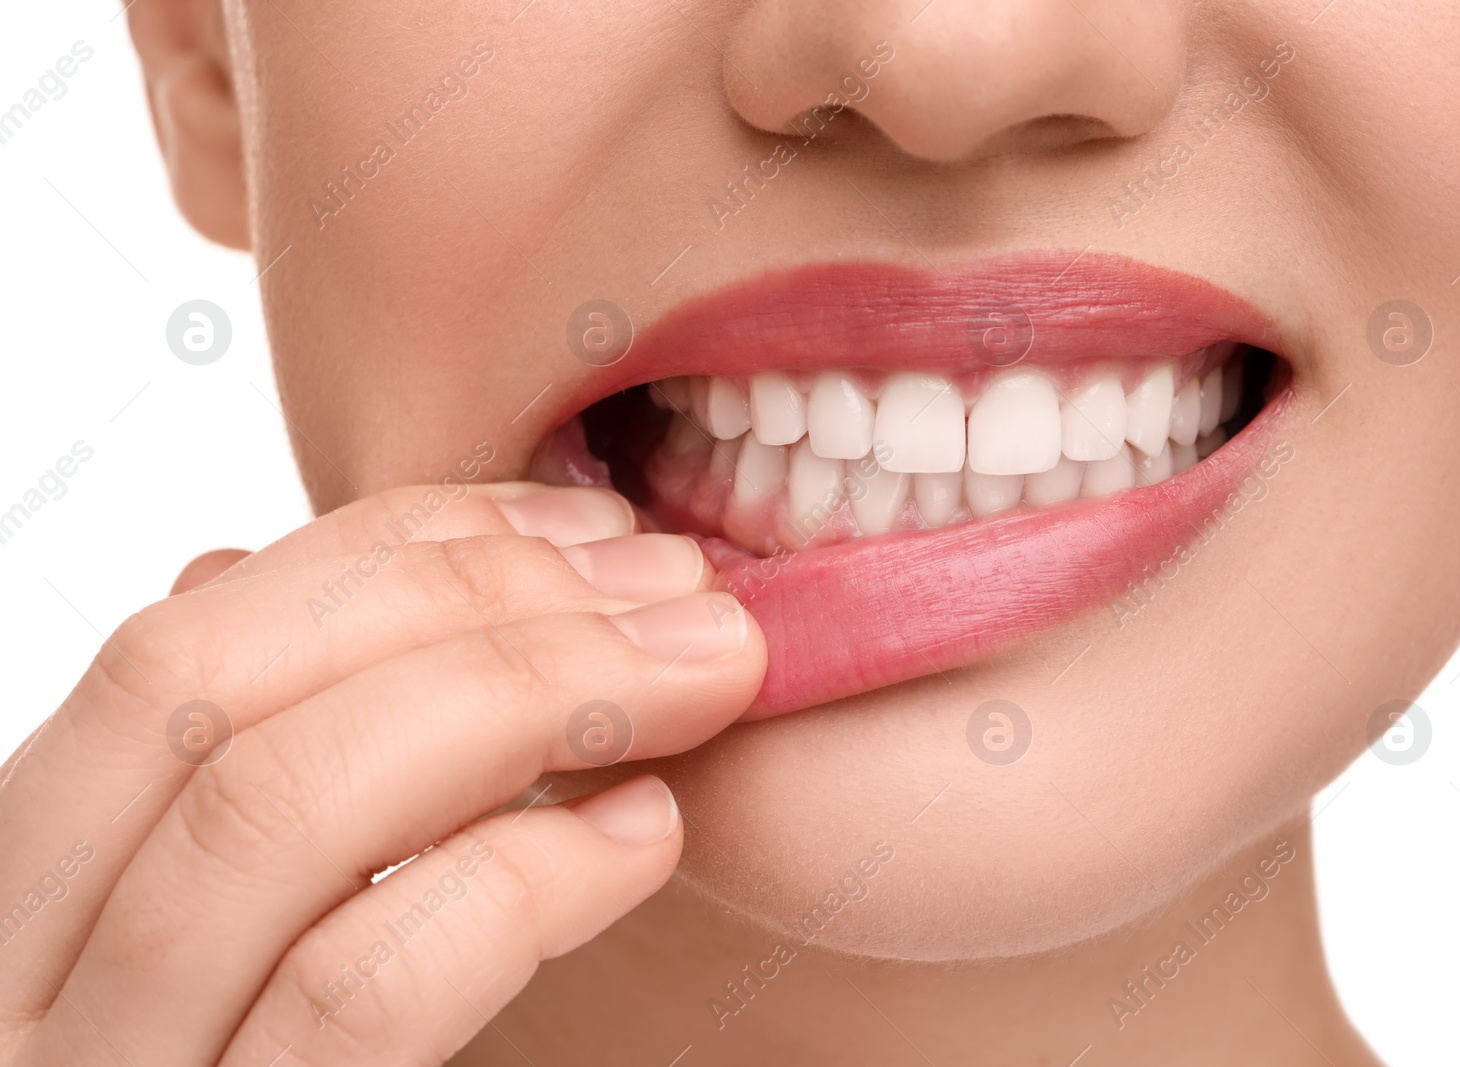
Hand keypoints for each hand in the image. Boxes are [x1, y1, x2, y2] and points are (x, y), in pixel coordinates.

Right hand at [0, 481, 764, 1065]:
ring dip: (523, 698)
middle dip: (473, 601)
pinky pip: (357, 994)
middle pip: (215, 695)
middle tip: (675, 587)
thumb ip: (213, 788)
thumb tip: (224, 570)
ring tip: (693, 675)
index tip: (578, 526)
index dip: (393, 551)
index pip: (180, 651)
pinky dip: (516, 878)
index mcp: (24, 908)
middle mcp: (15, 991)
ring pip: (275, 814)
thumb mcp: (203, 942)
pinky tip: (643, 834)